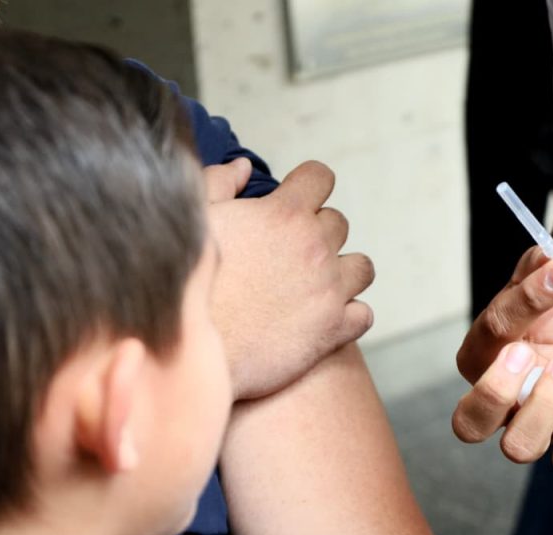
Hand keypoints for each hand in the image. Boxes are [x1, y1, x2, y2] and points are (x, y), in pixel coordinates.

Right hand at [204, 159, 374, 399]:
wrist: (192, 350)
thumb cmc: (188, 284)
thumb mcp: (194, 221)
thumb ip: (219, 183)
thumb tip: (244, 167)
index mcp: (285, 213)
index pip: (320, 177)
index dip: (308, 186)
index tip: (295, 200)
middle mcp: (316, 246)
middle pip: (338, 224)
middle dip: (317, 233)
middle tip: (288, 254)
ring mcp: (330, 289)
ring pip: (362, 267)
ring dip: (344, 271)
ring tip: (316, 285)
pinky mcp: (334, 330)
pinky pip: (363, 314)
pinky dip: (350, 315)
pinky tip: (324, 319)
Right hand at [453, 240, 552, 474]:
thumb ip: (550, 259)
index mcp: (487, 351)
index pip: (486, 338)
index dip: (524, 303)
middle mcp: (504, 396)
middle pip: (469, 425)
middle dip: (494, 393)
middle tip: (527, 354)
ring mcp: (538, 422)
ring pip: (518, 447)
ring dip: (543, 408)